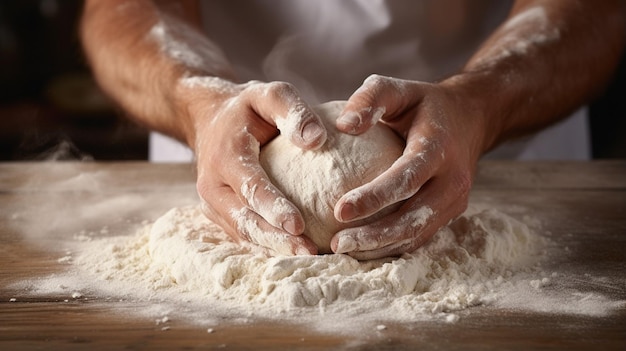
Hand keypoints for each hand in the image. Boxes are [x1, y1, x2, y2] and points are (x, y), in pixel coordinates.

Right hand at [178, 77, 326, 254]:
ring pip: (242, 233)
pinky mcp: (219, 214)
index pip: (250, 187)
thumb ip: (293, 111)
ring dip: (273, 249)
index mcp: (225, 155)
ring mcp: (212, 204)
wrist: (210, 119)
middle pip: (245, 219)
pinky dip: (266, 247)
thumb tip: (317, 139)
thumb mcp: (270, 95)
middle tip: (308, 253)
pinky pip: (241, 235)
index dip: (273, 207)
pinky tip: (293, 255)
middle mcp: (213, 185)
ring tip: (307, 259)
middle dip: (276, 239)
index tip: (298, 225)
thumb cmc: (248, 108)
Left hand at [330, 74, 486, 259]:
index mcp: (439, 148)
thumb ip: (371, 99)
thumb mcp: (398, 88)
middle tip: (337, 244)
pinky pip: (419, 236)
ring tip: (343, 251)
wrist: (470, 119)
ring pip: (417, 234)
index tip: (338, 211)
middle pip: (413, 218)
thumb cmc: (423, 104)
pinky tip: (361, 250)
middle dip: (374, 236)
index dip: (373, 197)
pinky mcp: (449, 214)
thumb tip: (343, 125)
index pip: (406, 178)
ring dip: (379, 248)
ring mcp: (455, 201)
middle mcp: (453, 180)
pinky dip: (390, 247)